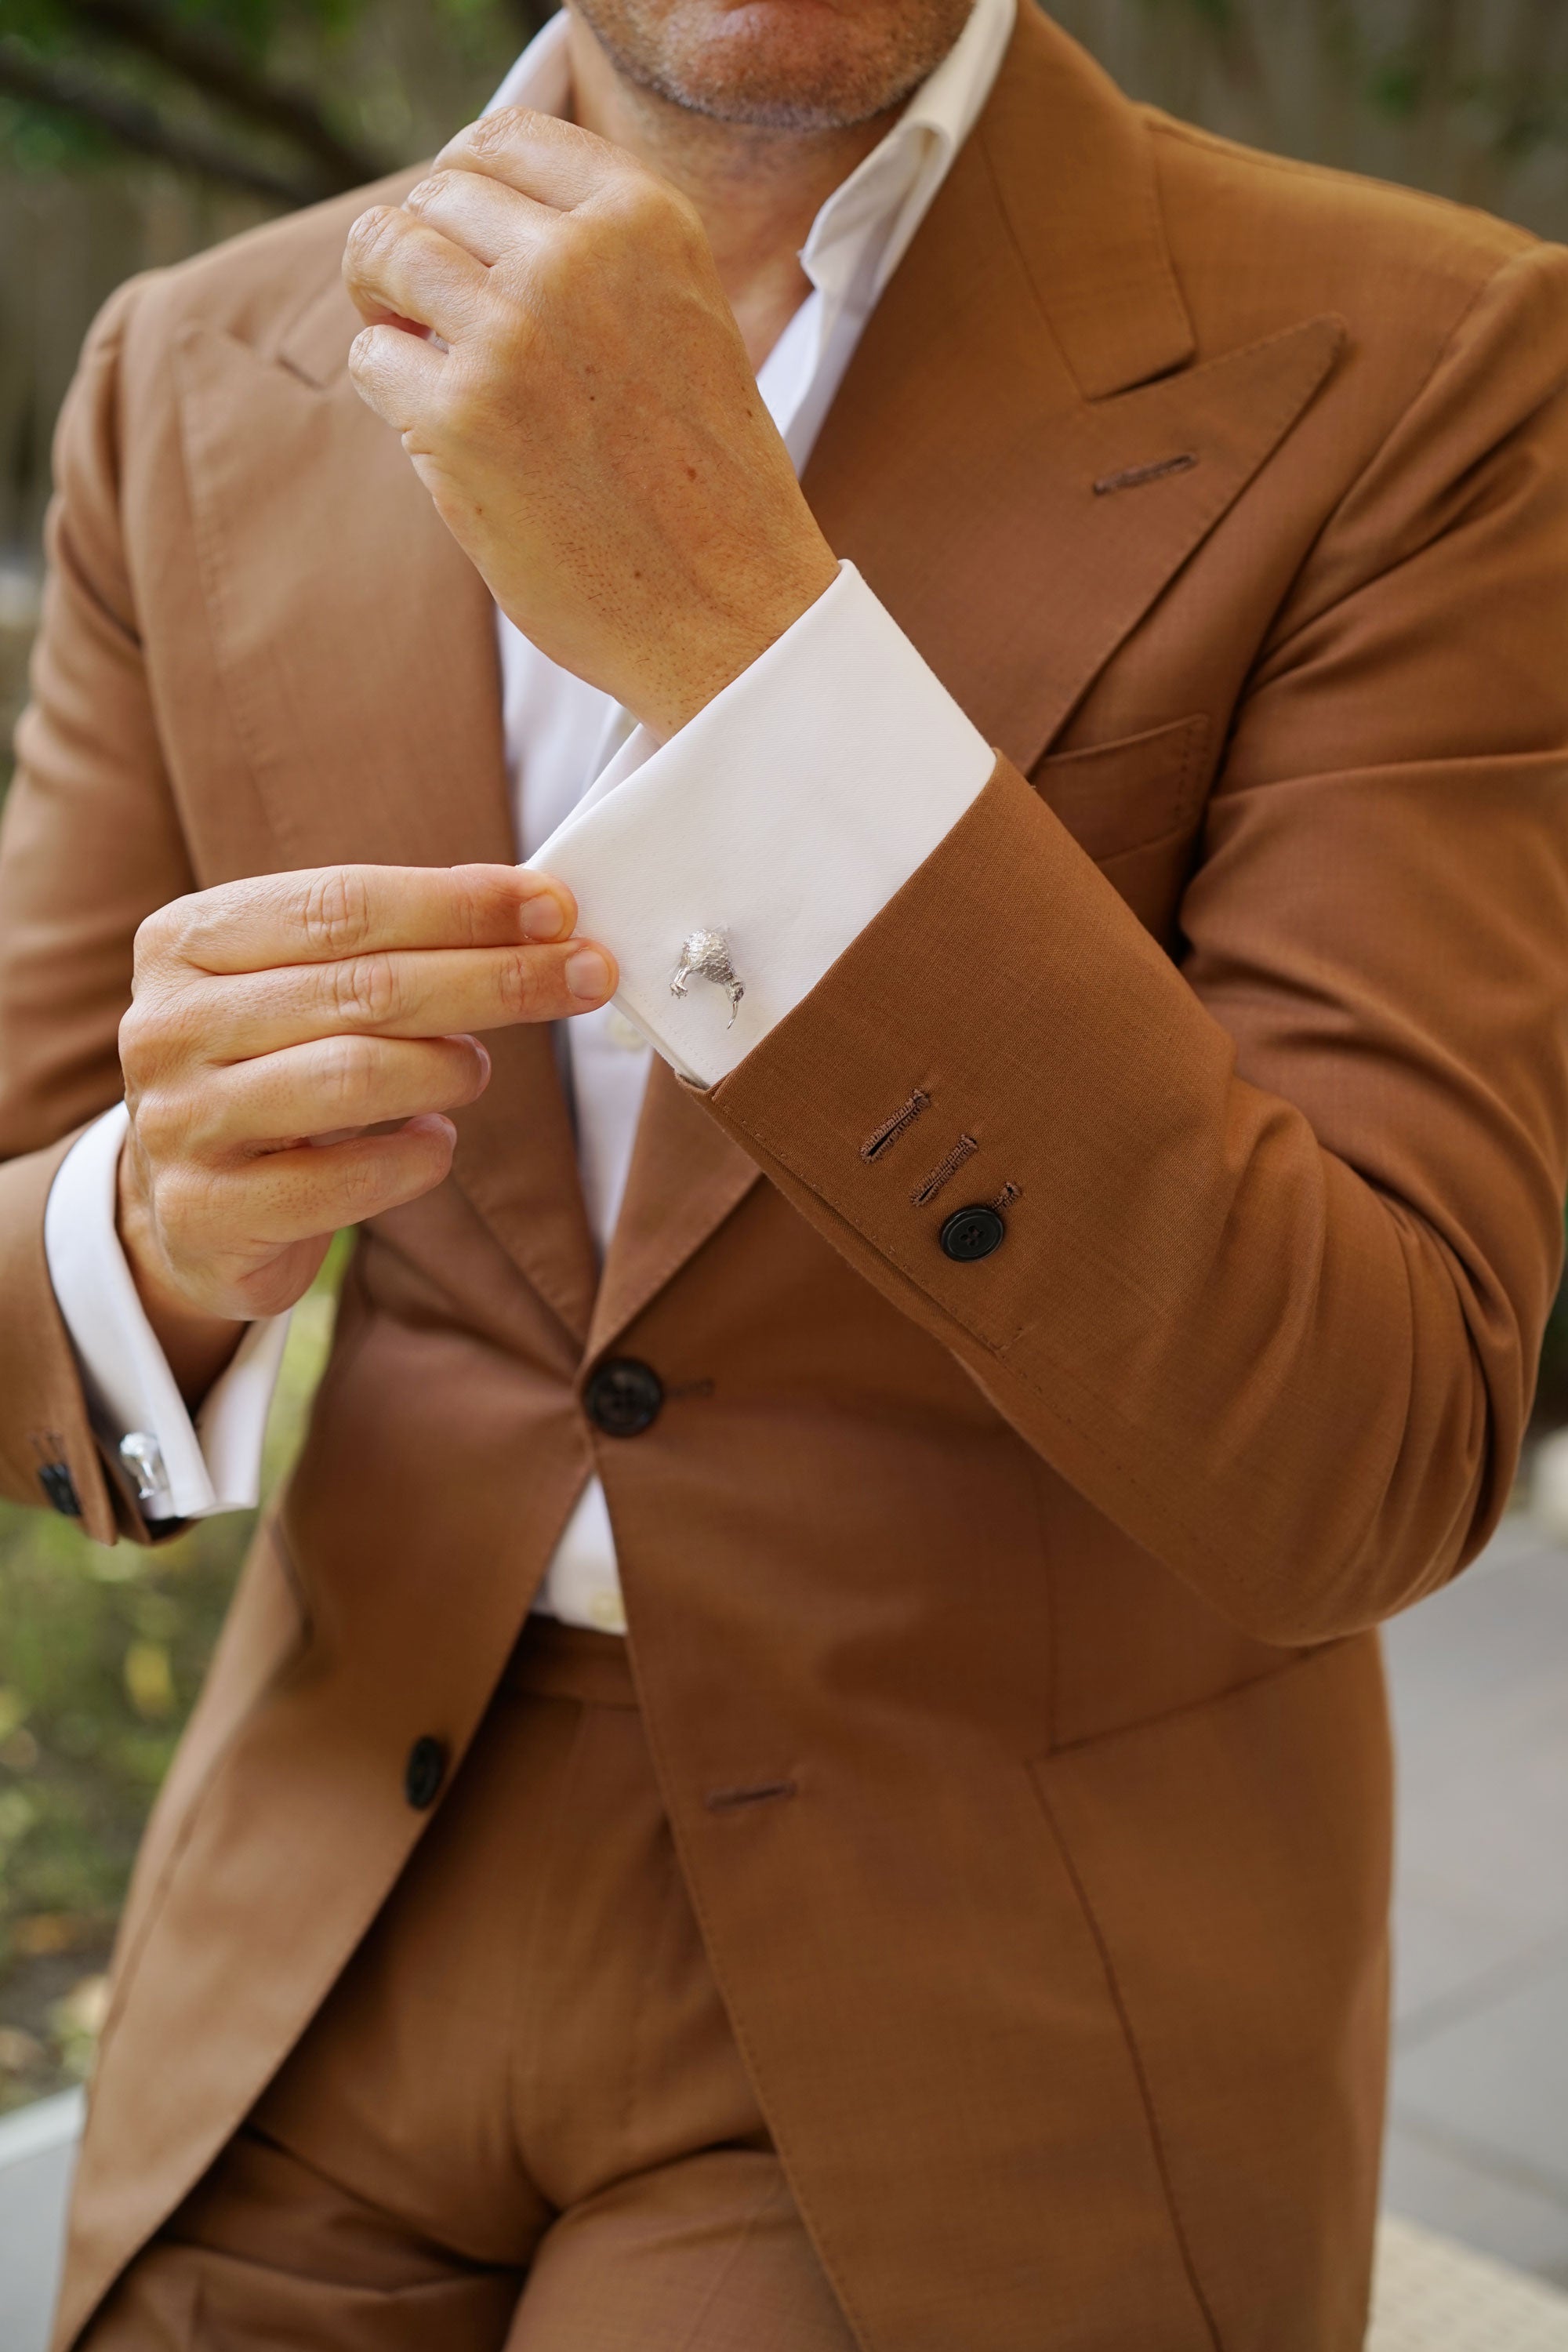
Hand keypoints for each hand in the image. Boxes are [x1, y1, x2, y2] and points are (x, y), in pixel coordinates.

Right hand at [117, 863, 614, 1390]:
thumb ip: (390, 943)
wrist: (190, 1210)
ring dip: (450, 1067)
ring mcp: (180, 1123)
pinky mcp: (209, 1213)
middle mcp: (168, 1026)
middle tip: (586, 974)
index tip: (556, 907)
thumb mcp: (300, 988)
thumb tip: (536, 910)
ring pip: (355, 1077)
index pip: (343, 905)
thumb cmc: (271, 1071)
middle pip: (363, 987)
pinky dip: (416, 1157)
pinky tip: (434, 1142)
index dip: (460, 904)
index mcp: (186, 941)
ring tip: (477, 1067)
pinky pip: (346, 1180)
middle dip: (495, 977)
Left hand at [342, 109, 839, 740]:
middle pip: (434, 194)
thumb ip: (597, 255)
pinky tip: (442, 434)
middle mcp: (576, 259)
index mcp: (644, 220)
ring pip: (384, 253)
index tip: (463, 240)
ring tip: (416, 355)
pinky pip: (373, 357)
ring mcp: (511, 336)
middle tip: (430, 316)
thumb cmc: (701, 481)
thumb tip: (459, 215)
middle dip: (417, 249)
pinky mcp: (458, 419)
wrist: (728, 611)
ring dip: (381, 301)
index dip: (462, 185)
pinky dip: (390, 389)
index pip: (504, 137)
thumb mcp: (683, 319)